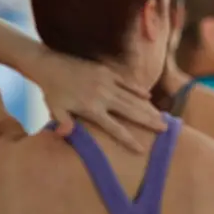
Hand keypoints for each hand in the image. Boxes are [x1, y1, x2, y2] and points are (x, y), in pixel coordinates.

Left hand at [35, 49, 165, 152]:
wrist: (49, 64)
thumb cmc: (51, 90)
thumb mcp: (54, 109)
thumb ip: (62, 122)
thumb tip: (66, 134)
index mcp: (91, 108)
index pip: (114, 127)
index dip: (128, 139)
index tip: (141, 149)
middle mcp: (102, 96)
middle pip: (130, 111)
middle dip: (148, 121)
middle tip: (164, 129)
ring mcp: (106, 82)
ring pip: (131, 98)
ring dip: (147, 107)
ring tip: (161, 116)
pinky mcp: (106, 72)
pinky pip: (126, 82)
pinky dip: (137, 89)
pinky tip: (148, 95)